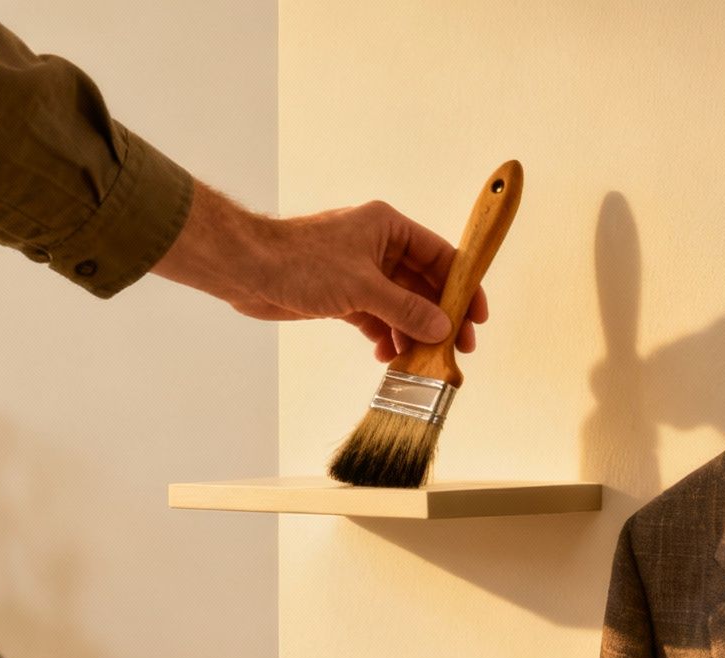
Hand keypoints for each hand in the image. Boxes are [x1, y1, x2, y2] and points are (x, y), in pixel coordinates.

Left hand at [150, 182, 487, 362]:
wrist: (246, 270)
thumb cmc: (299, 262)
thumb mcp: (362, 287)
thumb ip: (405, 308)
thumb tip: (442, 327)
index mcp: (388, 228)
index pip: (441, 256)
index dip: (463, 286)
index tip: (477, 317)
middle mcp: (378, 247)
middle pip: (423, 284)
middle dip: (438, 317)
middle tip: (455, 349)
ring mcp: (359, 273)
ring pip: (398, 305)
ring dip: (410, 332)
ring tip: (418, 361)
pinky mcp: (341, 296)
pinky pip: (374, 318)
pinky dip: (383, 336)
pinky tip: (387, 357)